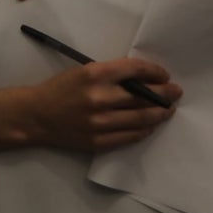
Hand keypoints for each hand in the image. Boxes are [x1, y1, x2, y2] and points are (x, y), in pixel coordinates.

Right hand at [25, 58, 180, 151]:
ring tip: (168, 110)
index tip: (164, 75)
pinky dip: (145, 129)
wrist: (36, 115)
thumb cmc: (61, 89)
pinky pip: (131, 136)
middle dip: (165, 94)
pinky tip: (151, 125)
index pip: (135, 70)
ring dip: (160, 113)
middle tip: (176, 92)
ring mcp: (99, 122)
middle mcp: (99, 97)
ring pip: (141, 118)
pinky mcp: (98, 141)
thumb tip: (144, 80)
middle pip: (143, 95)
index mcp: (94, 74)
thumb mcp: (83, 71)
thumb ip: (112, 75)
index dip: (155, 72)